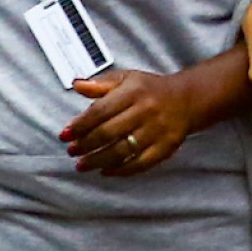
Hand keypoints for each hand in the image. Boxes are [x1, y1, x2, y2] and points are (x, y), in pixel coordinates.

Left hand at [62, 67, 202, 174]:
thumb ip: (100, 84)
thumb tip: (77, 85)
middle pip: (109, 132)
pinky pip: (140, 164)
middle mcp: (145, 111)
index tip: (65, 134)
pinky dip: (121, 170)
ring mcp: (156, 131)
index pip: (100, 111)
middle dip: (86, 145)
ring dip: (98, 160)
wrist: (187, 99)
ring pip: (122, 151)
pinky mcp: (165, 147)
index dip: (80, 125)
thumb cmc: (150, 89)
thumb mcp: (126, 78)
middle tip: (71, 151)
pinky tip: (106, 171)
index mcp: (133, 92)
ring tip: (82, 165)